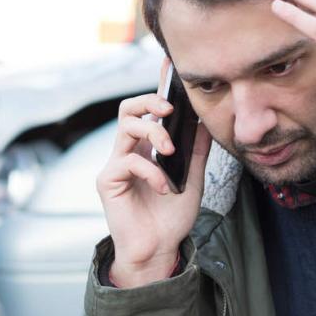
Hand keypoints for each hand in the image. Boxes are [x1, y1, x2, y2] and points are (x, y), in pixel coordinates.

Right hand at [96, 58, 211, 287]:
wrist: (159, 249)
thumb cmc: (172, 216)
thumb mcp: (194, 177)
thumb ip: (197, 149)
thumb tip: (207, 119)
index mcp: (147, 148)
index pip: (149, 110)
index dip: (157, 86)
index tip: (169, 65)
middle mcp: (128, 152)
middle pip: (128, 109)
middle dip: (149, 101)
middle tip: (169, 109)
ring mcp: (116, 165)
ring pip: (126, 128)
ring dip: (152, 133)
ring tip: (169, 151)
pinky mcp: (108, 182)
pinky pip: (128, 162)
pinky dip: (151, 171)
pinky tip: (164, 187)